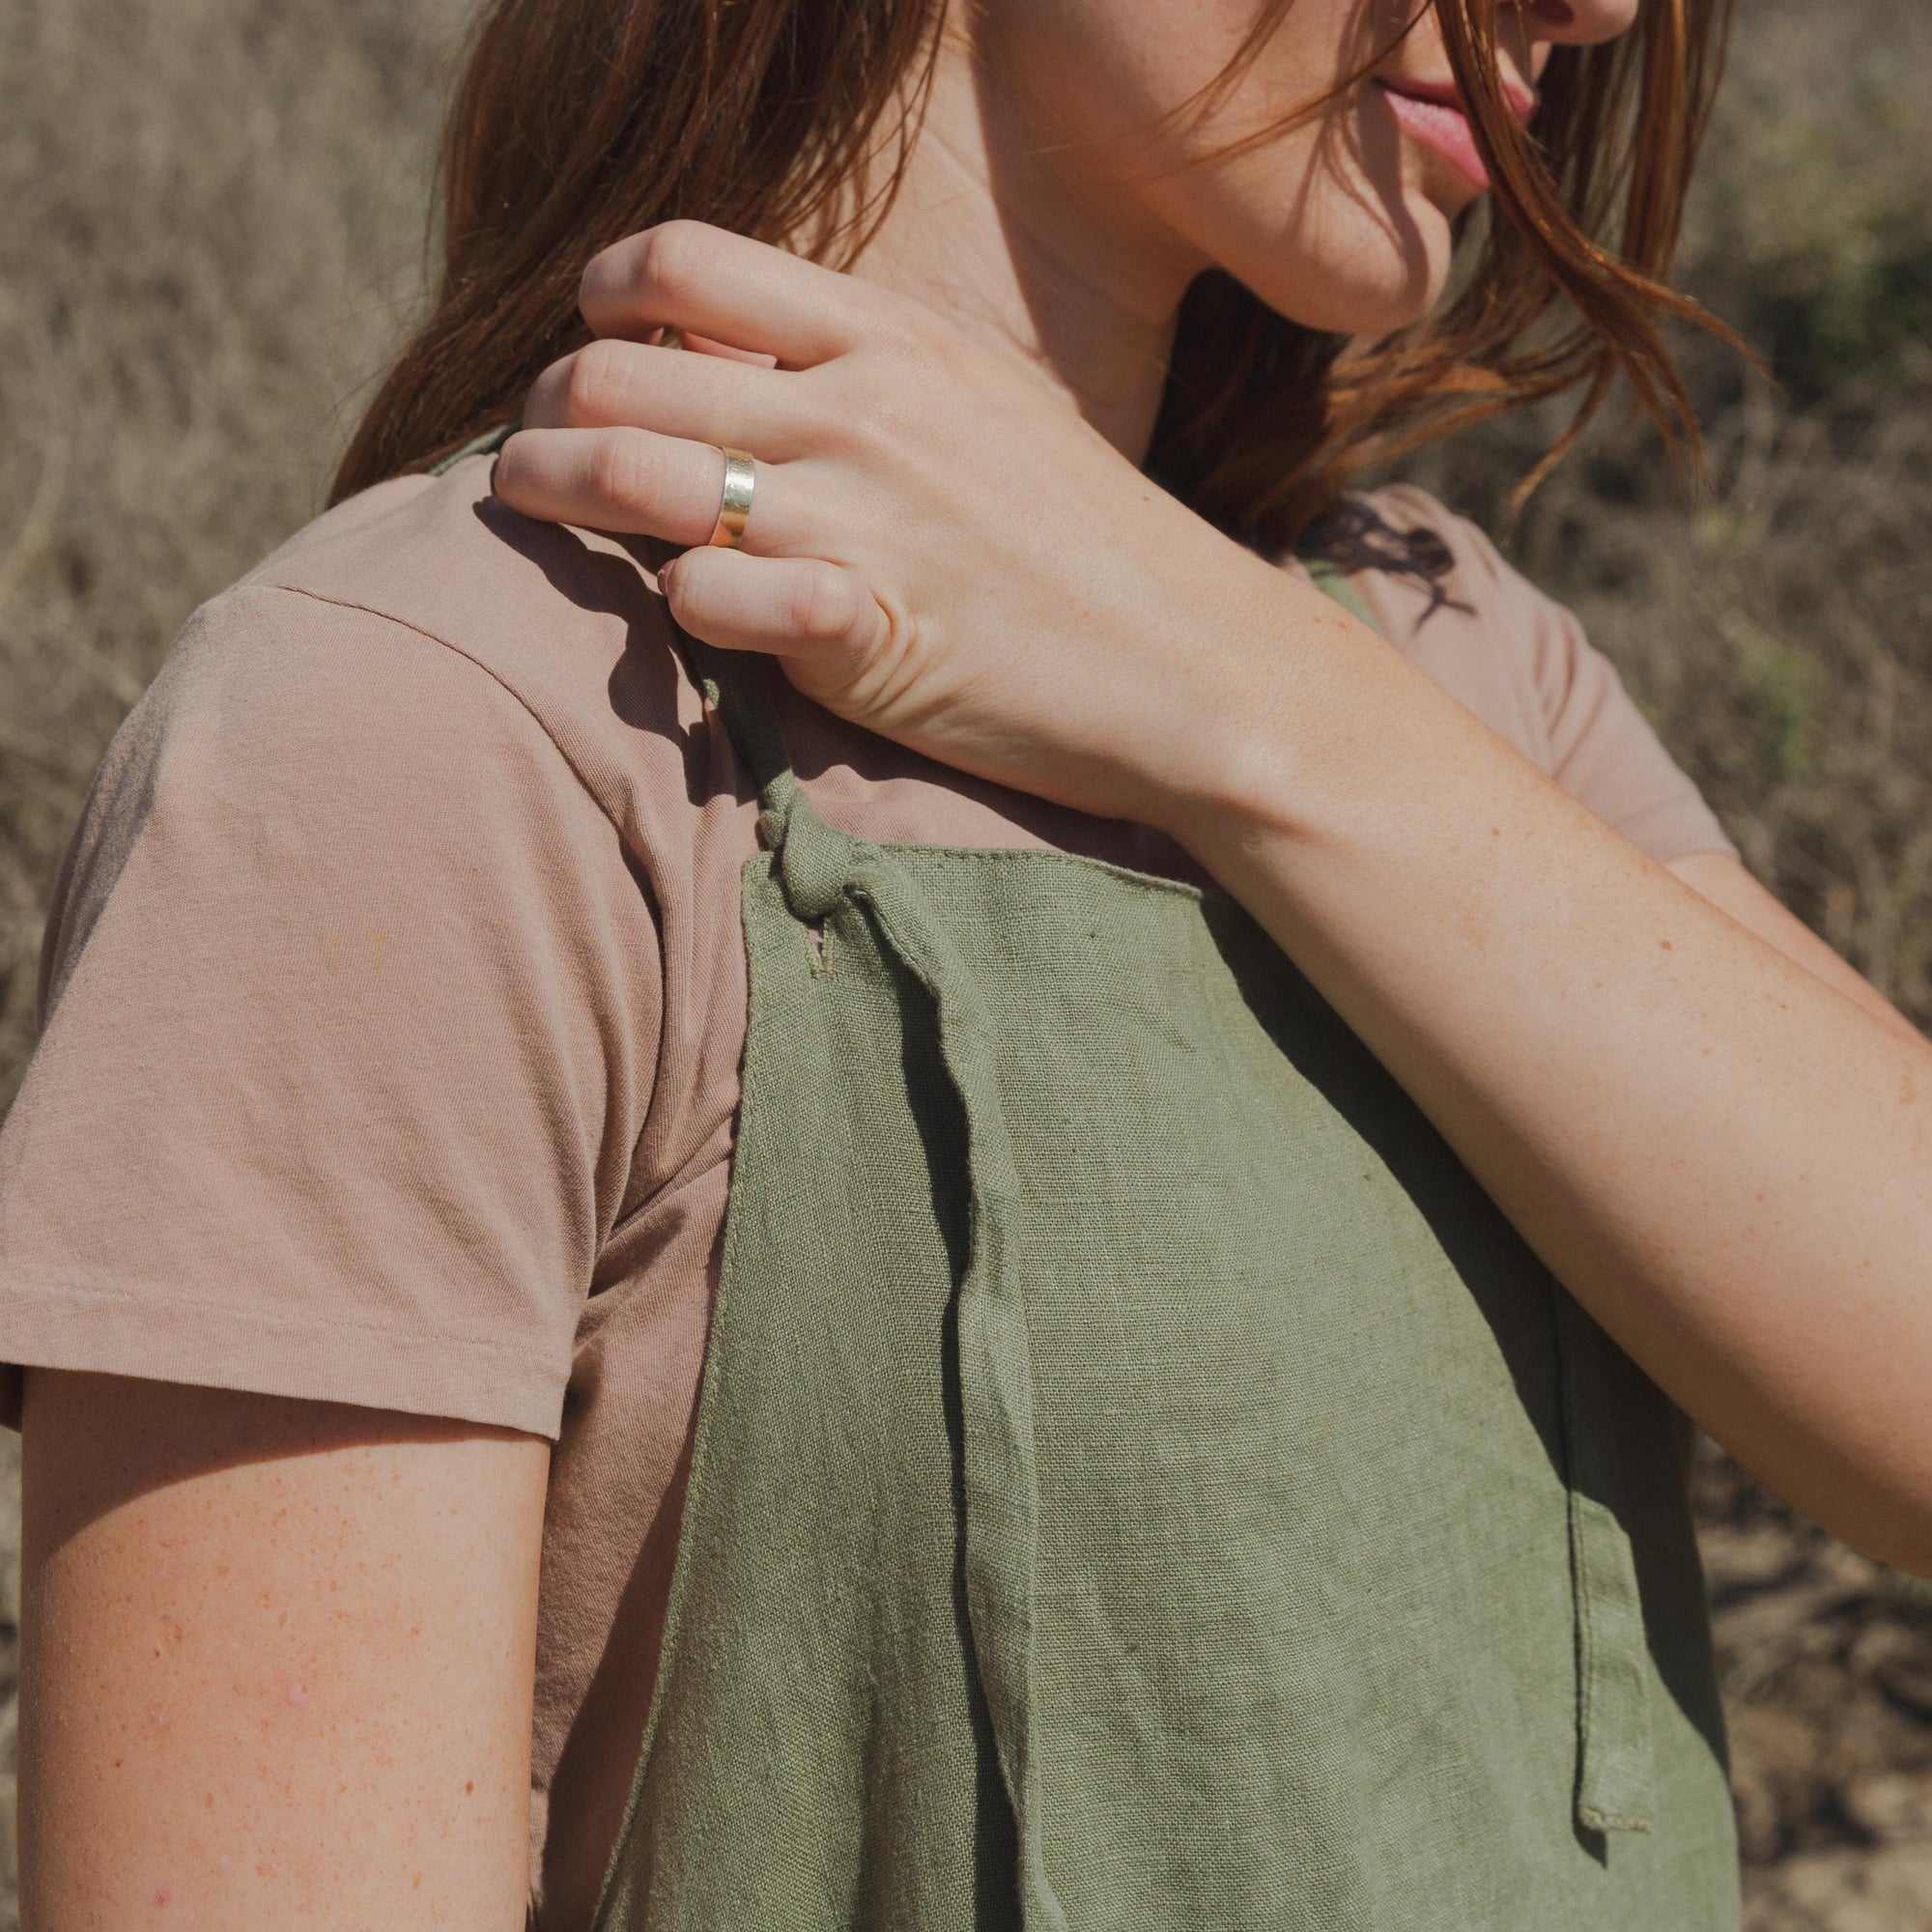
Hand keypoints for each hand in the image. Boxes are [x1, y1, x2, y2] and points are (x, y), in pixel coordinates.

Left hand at [494, 221, 1343, 831]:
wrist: (1199, 668)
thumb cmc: (1090, 547)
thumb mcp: (989, 410)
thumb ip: (868, 376)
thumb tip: (736, 371)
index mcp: (895, 337)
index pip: (685, 261)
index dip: (603, 295)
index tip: (590, 340)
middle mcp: (865, 411)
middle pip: (622, 368)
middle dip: (546, 406)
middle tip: (533, 449)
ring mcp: (863, 521)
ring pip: (632, 477)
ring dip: (553, 494)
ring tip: (526, 510)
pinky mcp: (865, 636)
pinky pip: (705, 599)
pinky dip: (669, 606)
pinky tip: (680, 615)